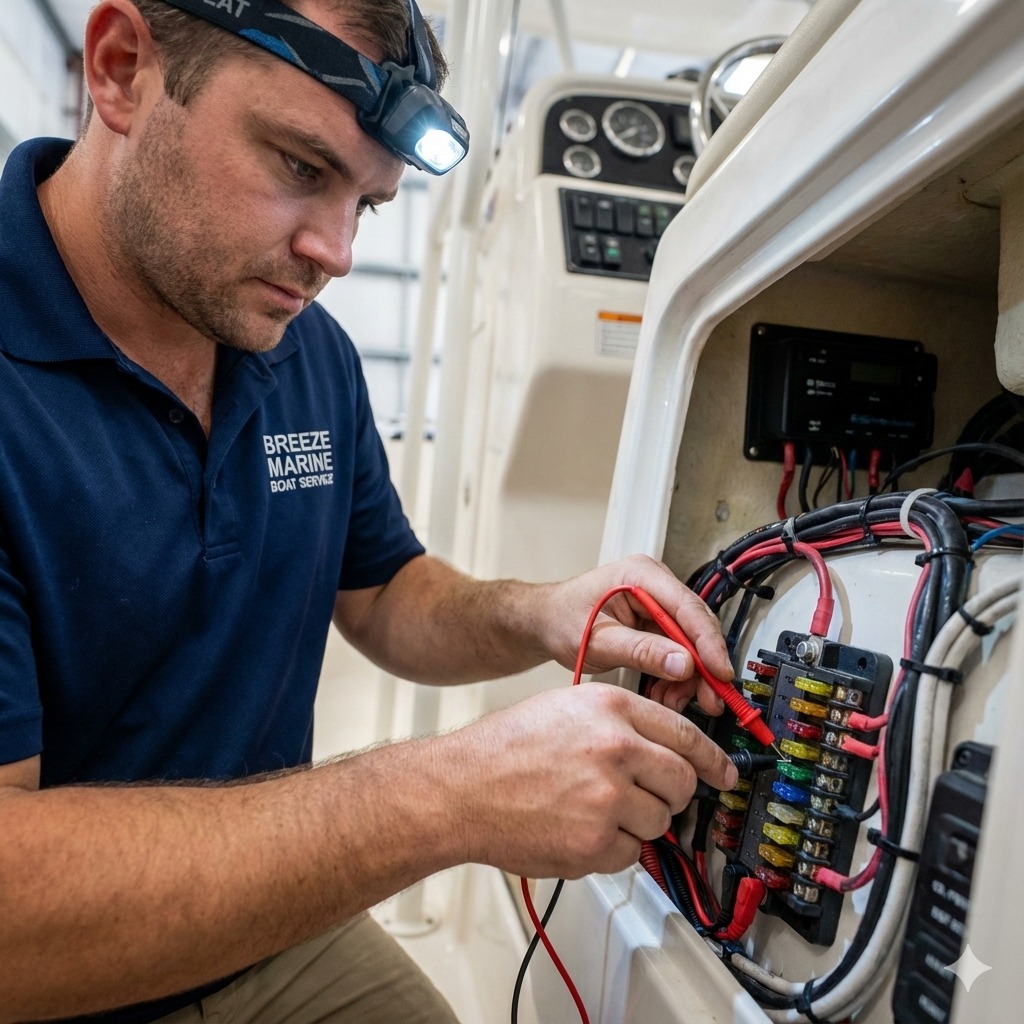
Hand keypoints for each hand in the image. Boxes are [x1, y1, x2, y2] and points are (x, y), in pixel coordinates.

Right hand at [446, 682, 737, 878]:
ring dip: (638, 822)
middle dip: (675, 795)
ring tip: (596, 810)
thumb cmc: (504, 748)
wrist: (461, 788)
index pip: (685, 733)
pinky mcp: (595, 841)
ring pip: (660, 821)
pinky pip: (631, 853)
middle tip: (655, 798)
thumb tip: (666, 747)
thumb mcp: (567, 707)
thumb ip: (620, 721)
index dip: (712, 757)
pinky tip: (579, 829)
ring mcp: (607, 797)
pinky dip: (612, 848)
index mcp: (611, 707)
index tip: (724, 771)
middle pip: (683, 781)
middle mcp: (615, 747)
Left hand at [536, 554, 733, 716]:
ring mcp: (657, 605)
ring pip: (690, 645)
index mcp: (641, 575)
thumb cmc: (562, 620)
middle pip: (695, 627)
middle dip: (702, 668)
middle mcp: (655, 585)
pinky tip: (662, 695)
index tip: (719, 673)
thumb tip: (682, 664)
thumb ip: (640, 650)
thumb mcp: (599, 640)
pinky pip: (677, 653)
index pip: (687, 607)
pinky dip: (674, 678)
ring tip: (669, 702)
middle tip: (709, 701)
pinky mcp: (656, 624)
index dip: (708, 643)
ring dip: (686, 678)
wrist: (546, 623)